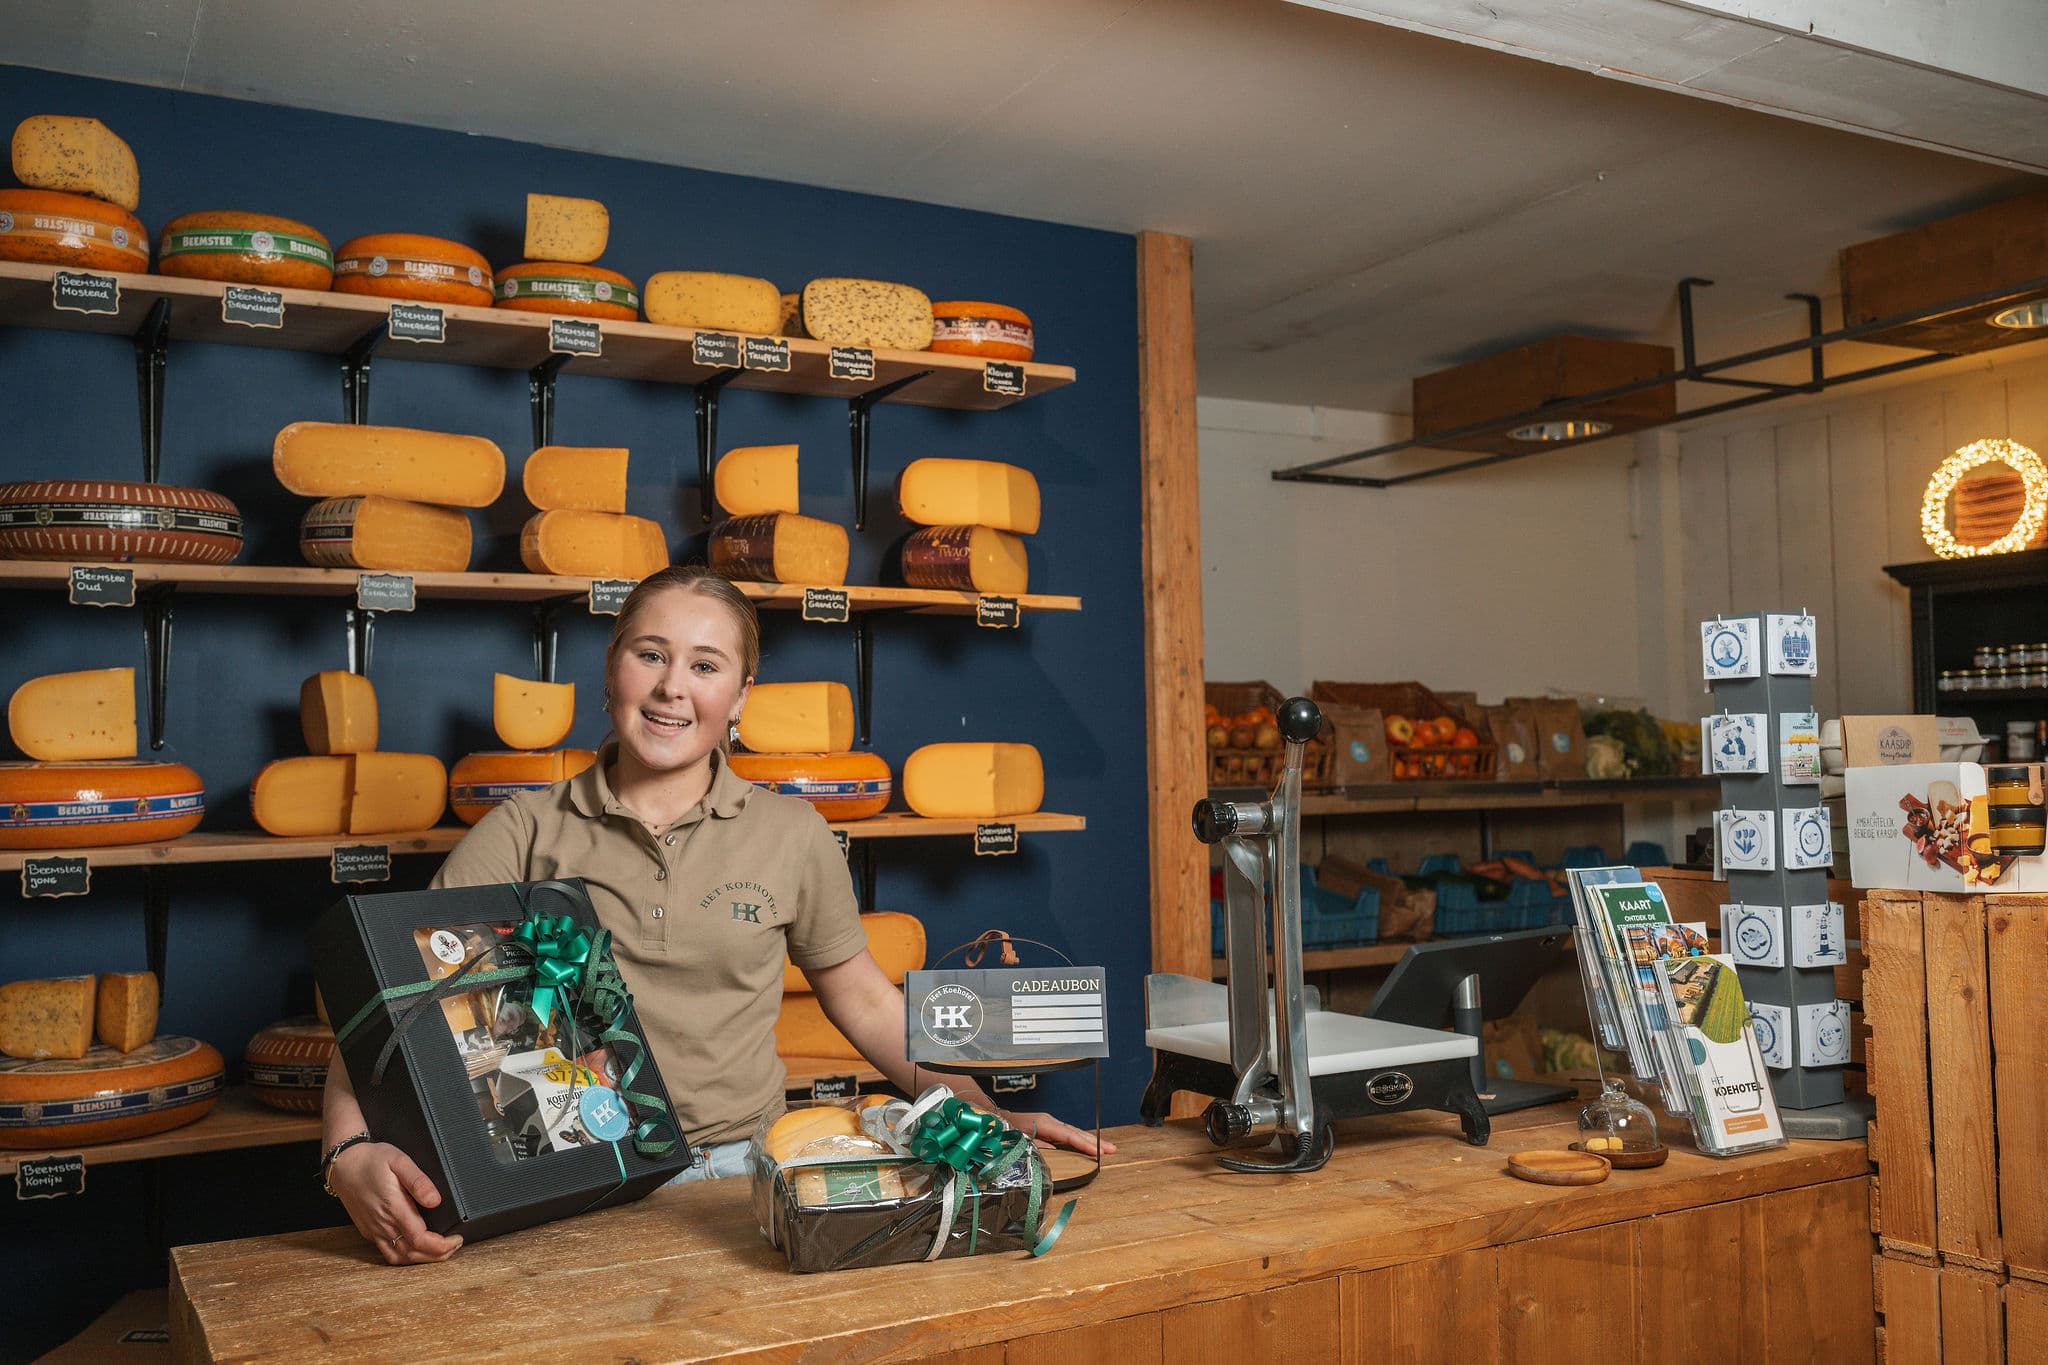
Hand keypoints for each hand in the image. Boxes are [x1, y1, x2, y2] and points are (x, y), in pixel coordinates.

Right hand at [329, 1141, 463, 1264]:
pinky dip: (406, 1257)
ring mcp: (374, 1230)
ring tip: (441, 1250)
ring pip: (400, 1257)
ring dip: (422, 1259)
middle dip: (438, 1255)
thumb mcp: (399, 1161)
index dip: (442, 1245)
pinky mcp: (369, 1231)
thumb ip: (419, 1181)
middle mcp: (383, 1224)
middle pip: (413, 1253)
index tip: (457, 1238)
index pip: (421, 1239)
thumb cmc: (372, 1160)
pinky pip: (388, 1253)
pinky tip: (417, 1250)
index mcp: (394, 1208)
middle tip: (455, 1245)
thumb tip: (435, 1201)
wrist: (344, 1165)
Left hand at [999, 1109, 1117, 1158]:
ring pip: (1074, 1132)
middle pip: (1076, 1132)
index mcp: (1044, 1124)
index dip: (1084, 1144)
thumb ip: (1038, 1148)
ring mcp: (1050, 1123)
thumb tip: (1055, 1154)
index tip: (1098, 1152)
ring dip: (1091, 1140)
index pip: (1069, 1135)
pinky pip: (1069, 1134)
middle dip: (1095, 1141)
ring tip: (1107, 1148)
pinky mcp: (1048, 1127)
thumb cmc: (1006, 1131)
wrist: (995, 1119)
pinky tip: (1089, 1146)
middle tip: (1112, 1150)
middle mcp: (1050, 1121)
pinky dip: (1081, 1139)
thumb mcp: (1020, 1141)